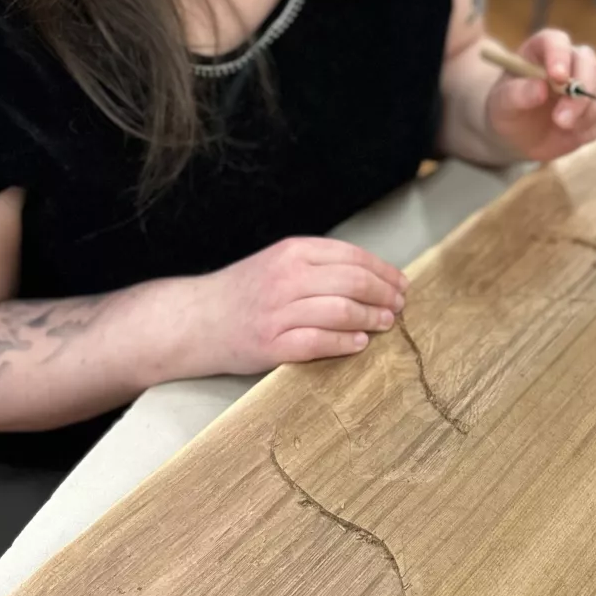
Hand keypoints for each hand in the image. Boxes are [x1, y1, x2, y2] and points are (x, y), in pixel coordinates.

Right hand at [185, 237, 408, 374]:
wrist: (195, 319)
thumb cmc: (243, 291)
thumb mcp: (277, 261)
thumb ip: (317, 264)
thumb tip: (370, 275)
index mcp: (292, 251)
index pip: (352, 256)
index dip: (383, 271)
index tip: (400, 283)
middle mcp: (287, 277)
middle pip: (354, 282)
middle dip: (384, 295)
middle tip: (399, 305)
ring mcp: (278, 312)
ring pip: (341, 311)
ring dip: (372, 318)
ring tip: (385, 323)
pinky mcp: (271, 344)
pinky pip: (319, 342)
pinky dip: (346, 343)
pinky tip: (360, 343)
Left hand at [484, 31, 595, 163]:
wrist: (518, 135)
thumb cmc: (506, 111)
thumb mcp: (501, 105)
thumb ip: (516, 94)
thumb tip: (540, 89)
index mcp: (542, 49)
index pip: (556, 40)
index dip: (559, 55)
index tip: (558, 77)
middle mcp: (570, 59)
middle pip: (589, 61)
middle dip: (580, 92)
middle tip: (561, 120)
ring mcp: (589, 81)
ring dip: (594, 108)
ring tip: (566, 127)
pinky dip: (595, 126)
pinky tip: (573, 135)